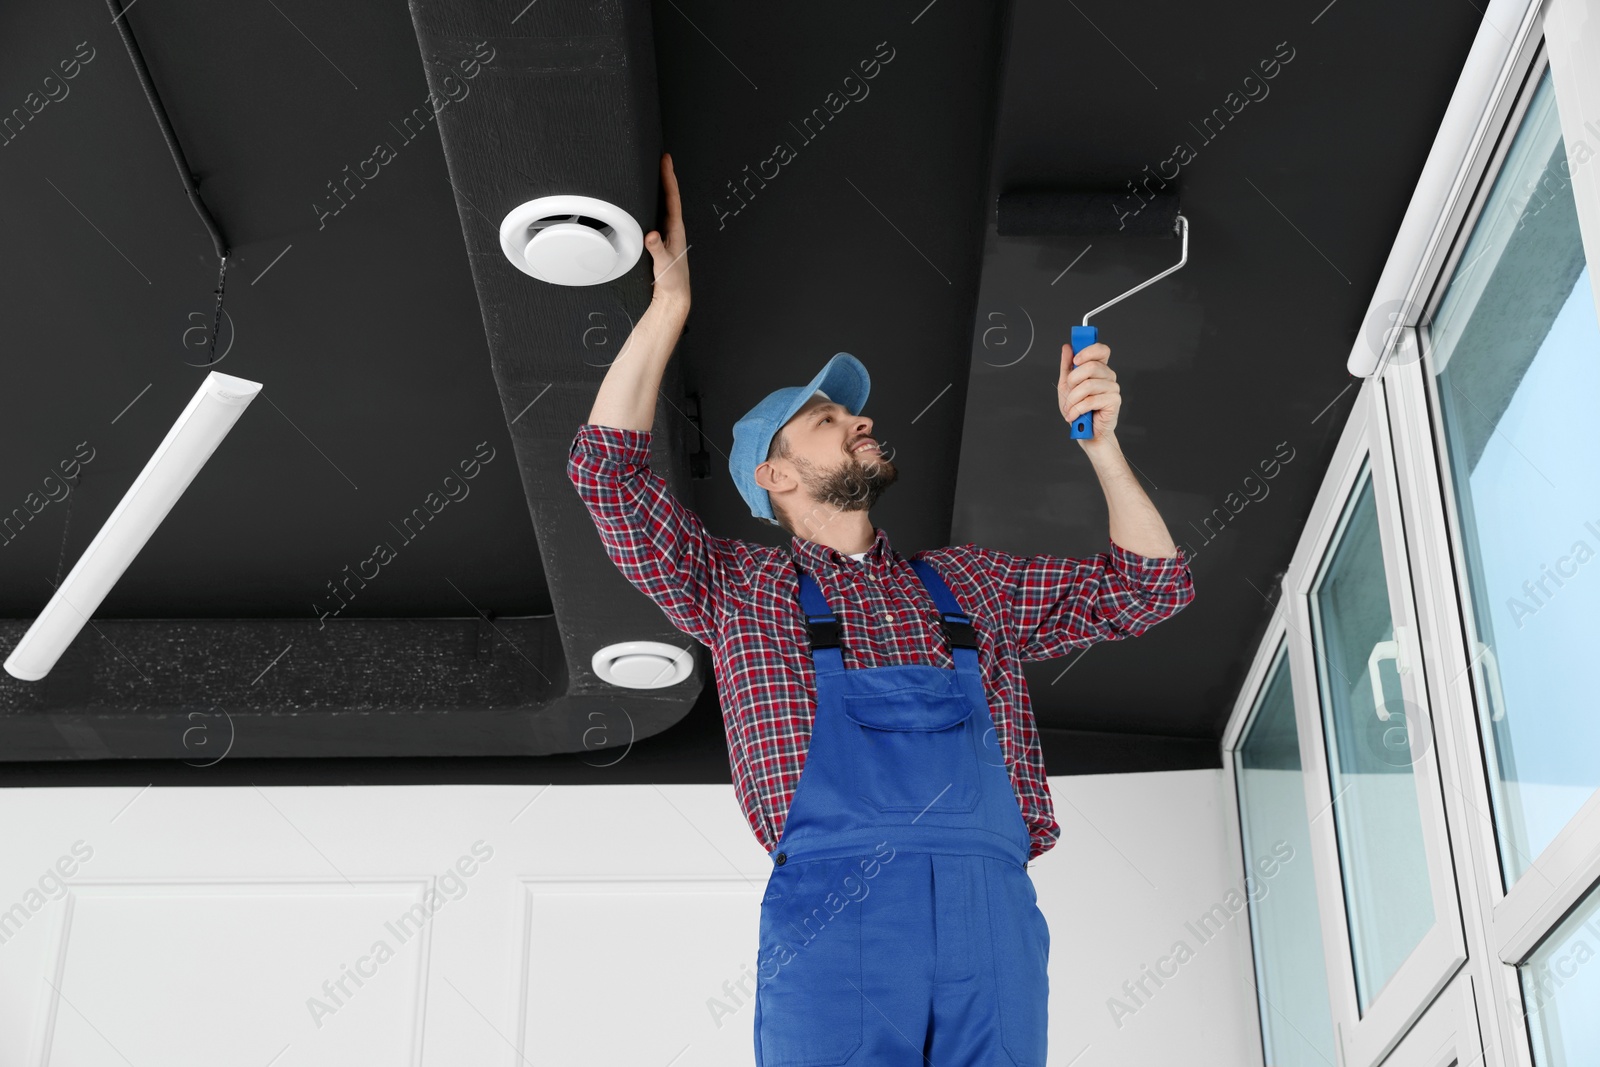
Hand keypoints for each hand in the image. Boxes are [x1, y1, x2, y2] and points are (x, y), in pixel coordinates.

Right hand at [646, 152, 689, 306]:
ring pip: (663, 205)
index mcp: (676, 231)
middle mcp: (672, 229)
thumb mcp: (663, 265)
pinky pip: (656, 214)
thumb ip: (657, 250)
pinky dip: (652, 203)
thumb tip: (651, 235)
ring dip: (660, 188)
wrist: (672, 296)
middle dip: (665, 176)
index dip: (669, 178)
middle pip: (669, 196)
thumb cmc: (672, 282)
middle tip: (662, 158)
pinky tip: (647, 198)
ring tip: (656, 171)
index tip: (666, 161)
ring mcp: (666, 233)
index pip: (672, 198)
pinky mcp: (659, 239)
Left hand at [1057, 341, 1120, 444]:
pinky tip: (1073, 415)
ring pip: (1088, 385)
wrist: (1086, 432)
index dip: (1088, 351)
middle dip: (1073, 381)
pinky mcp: (1114, 401)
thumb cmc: (1078, 409)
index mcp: (1099, 368)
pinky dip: (1077, 409)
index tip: (1075, 360)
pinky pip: (1091, 400)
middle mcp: (1108, 376)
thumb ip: (1067, 366)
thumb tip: (1067, 348)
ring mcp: (1113, 388)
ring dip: (1073, 399)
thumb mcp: (1067, 386)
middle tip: (1068, 393)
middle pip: (1091, 366)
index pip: (1101, 350)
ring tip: (1070, 409)